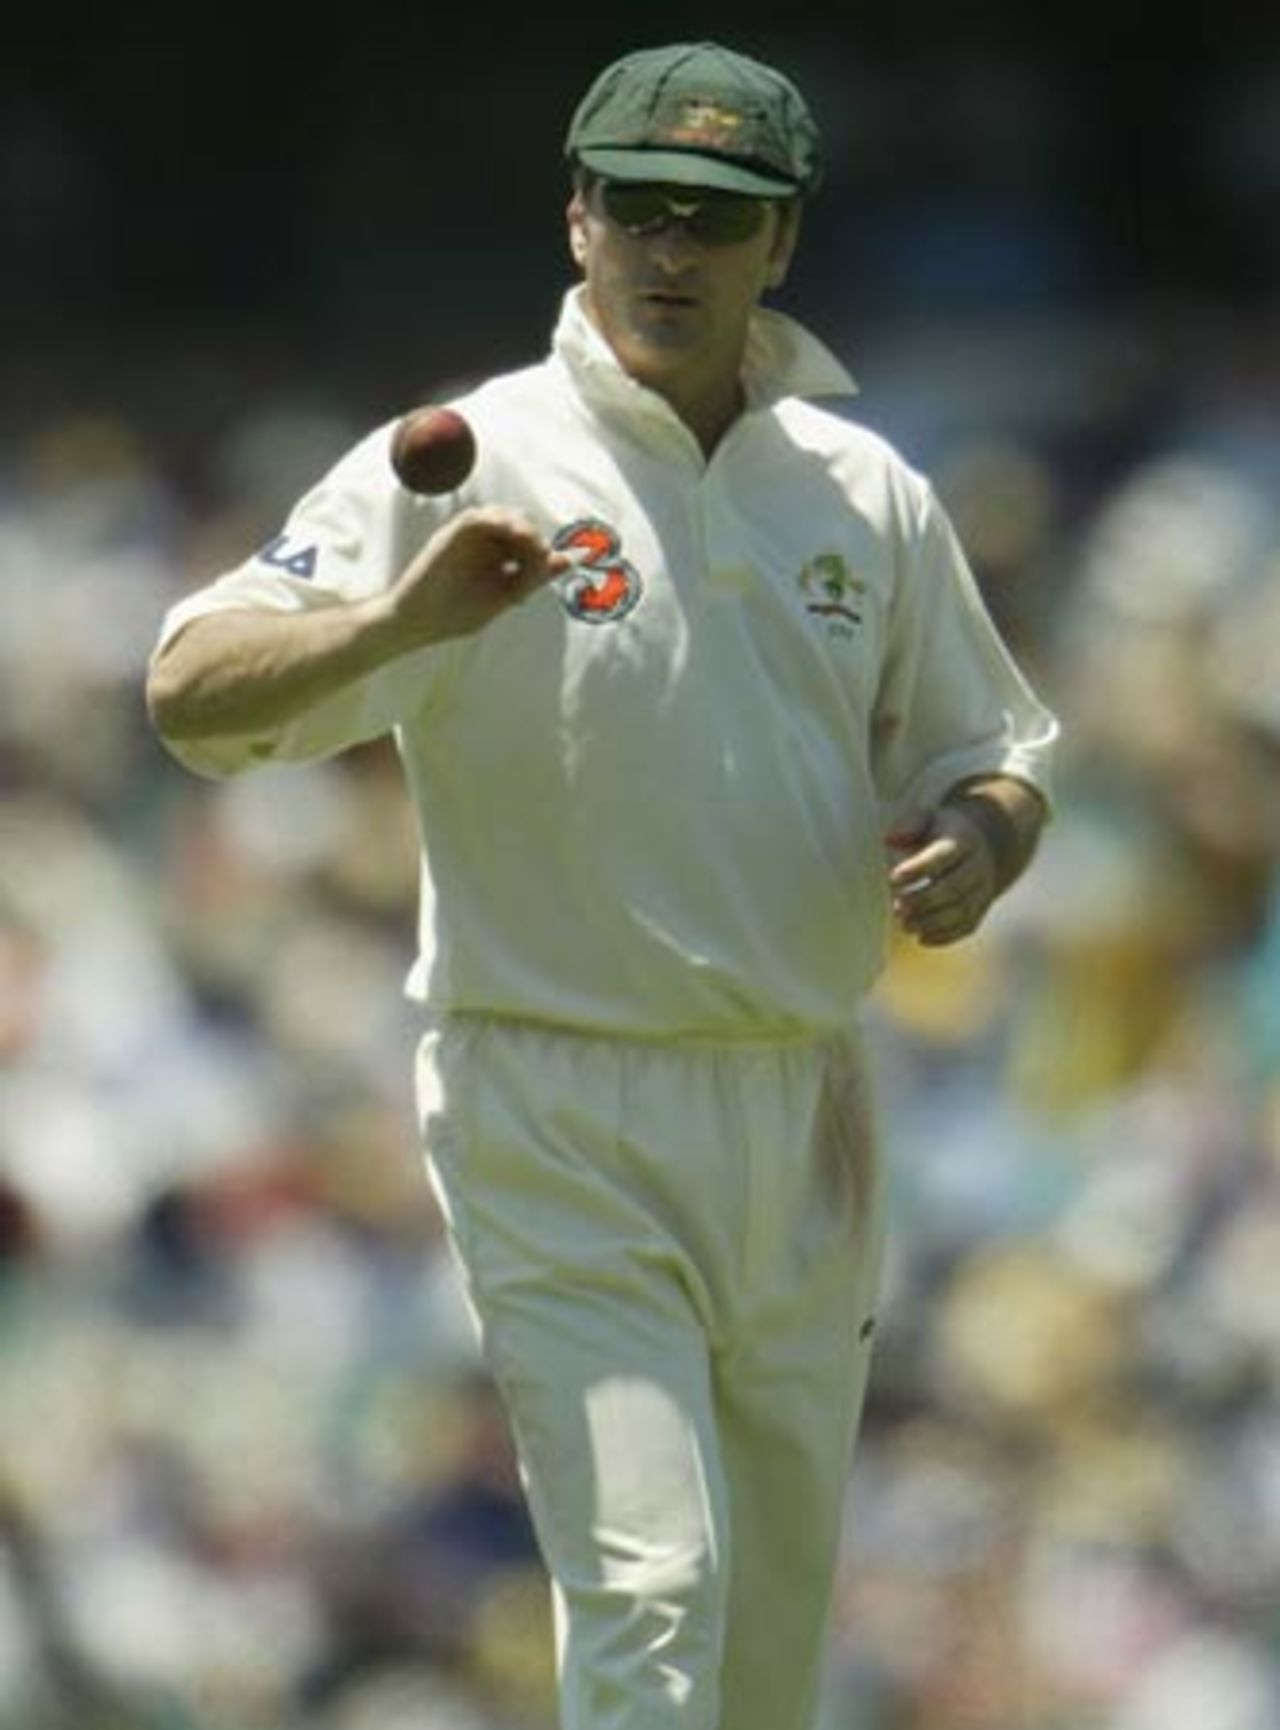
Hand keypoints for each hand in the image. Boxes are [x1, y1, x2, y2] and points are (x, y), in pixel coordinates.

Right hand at [382, 507, 570, 646]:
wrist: (416, 623)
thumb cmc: (455, 615)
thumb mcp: (503, 597)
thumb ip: (532, 578)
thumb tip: (567, 560)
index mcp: (497, 558)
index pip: (527, 542)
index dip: (543, 550)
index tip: (557, 564)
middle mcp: (483, 544)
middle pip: (516, 524)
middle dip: (533, 537)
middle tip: (542, 555)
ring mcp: (466, 539)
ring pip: (498, 516)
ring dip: (518, 525)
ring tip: (531, 543)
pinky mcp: (450, 537)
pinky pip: (474, 519)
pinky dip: (493, 521)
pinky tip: (510, 532)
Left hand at [887, 803, 1000, 946]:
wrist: (981, 844)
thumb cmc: (941, 831)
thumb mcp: (928, 817)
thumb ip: (909, 824)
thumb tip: (889, 840)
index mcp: (964, 840)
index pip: (944, 855)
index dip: (919, 868)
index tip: (892, 878)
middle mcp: (979, 866)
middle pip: (954, 887)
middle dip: (923, 900)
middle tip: (897, 908)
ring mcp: (983, 889)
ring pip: (962, 911)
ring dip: (931, 922)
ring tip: (904, 925)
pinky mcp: (981, 909)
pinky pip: (967, 927)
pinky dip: (944, 936)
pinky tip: (921, 938)